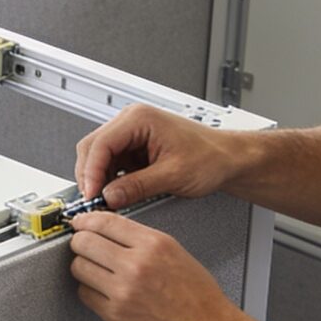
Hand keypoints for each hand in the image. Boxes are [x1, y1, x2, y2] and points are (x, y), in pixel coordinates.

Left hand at [67, 212, 242, 320]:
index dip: (85, 221)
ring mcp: (124, 291)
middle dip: (80, 243)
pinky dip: (90, 291)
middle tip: (83, 247)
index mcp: (154, 244)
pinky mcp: (115, 315)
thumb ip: (142, 240)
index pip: (104, 221)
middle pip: (84, 242)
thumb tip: (109, 231)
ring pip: (80, 268)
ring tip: (95, 271)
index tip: (80, 223)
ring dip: (83, 268)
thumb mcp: (175, 253)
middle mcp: (137, 265)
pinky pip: (85, 294)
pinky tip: (103, 291)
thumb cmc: (198, 297)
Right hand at [73, 105, 243, 209]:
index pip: (100, 143)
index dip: (91, 172)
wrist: (229, 158)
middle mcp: (132, 122)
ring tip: (107, 201)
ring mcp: (132, 135)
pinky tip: (117, 194)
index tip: (91, 195)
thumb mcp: (173, 175)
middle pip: (93, 148)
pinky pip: (112, 165)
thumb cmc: (211, 157)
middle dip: (91, 176)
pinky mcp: (134, 149)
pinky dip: (110, 181)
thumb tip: (109, 196)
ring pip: (99, 157)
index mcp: (140, 119)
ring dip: (100, 180)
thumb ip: (137, 186)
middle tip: (94, 201)